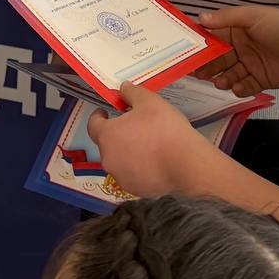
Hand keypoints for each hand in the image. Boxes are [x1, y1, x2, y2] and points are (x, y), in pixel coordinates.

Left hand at [87, 81, 215, 196]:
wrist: (185, 163)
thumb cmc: (163, 127)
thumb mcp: (149, 100)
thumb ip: (131, 92)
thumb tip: (122, 88)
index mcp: (107, 136)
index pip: (93, 125)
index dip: (98, 117)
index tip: (106, 112)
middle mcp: (108, 159)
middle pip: (108, 143)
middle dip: (118, 134)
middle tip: (137, 127)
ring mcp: (121, 177)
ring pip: (120, 161)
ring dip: (128, 152)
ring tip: (149, 146)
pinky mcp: (135, 190)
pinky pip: (133, 175)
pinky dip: (140, 168)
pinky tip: (156, 163)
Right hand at [194, 6, 278, 95]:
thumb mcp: (252, 16)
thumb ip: (226, 18)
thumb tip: (199, 17)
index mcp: (238, 29)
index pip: (214, 37)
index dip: (201, 44)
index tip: (186, 52)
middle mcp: (241, 47)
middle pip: (219, 58)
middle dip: (208, 65)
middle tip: (197, 73)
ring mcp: (250, 64)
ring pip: (229, 74)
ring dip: (222, 78)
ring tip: (220, 81)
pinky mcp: (260, 80)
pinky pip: (244, 86)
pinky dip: (238, 88)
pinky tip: (237, 87)